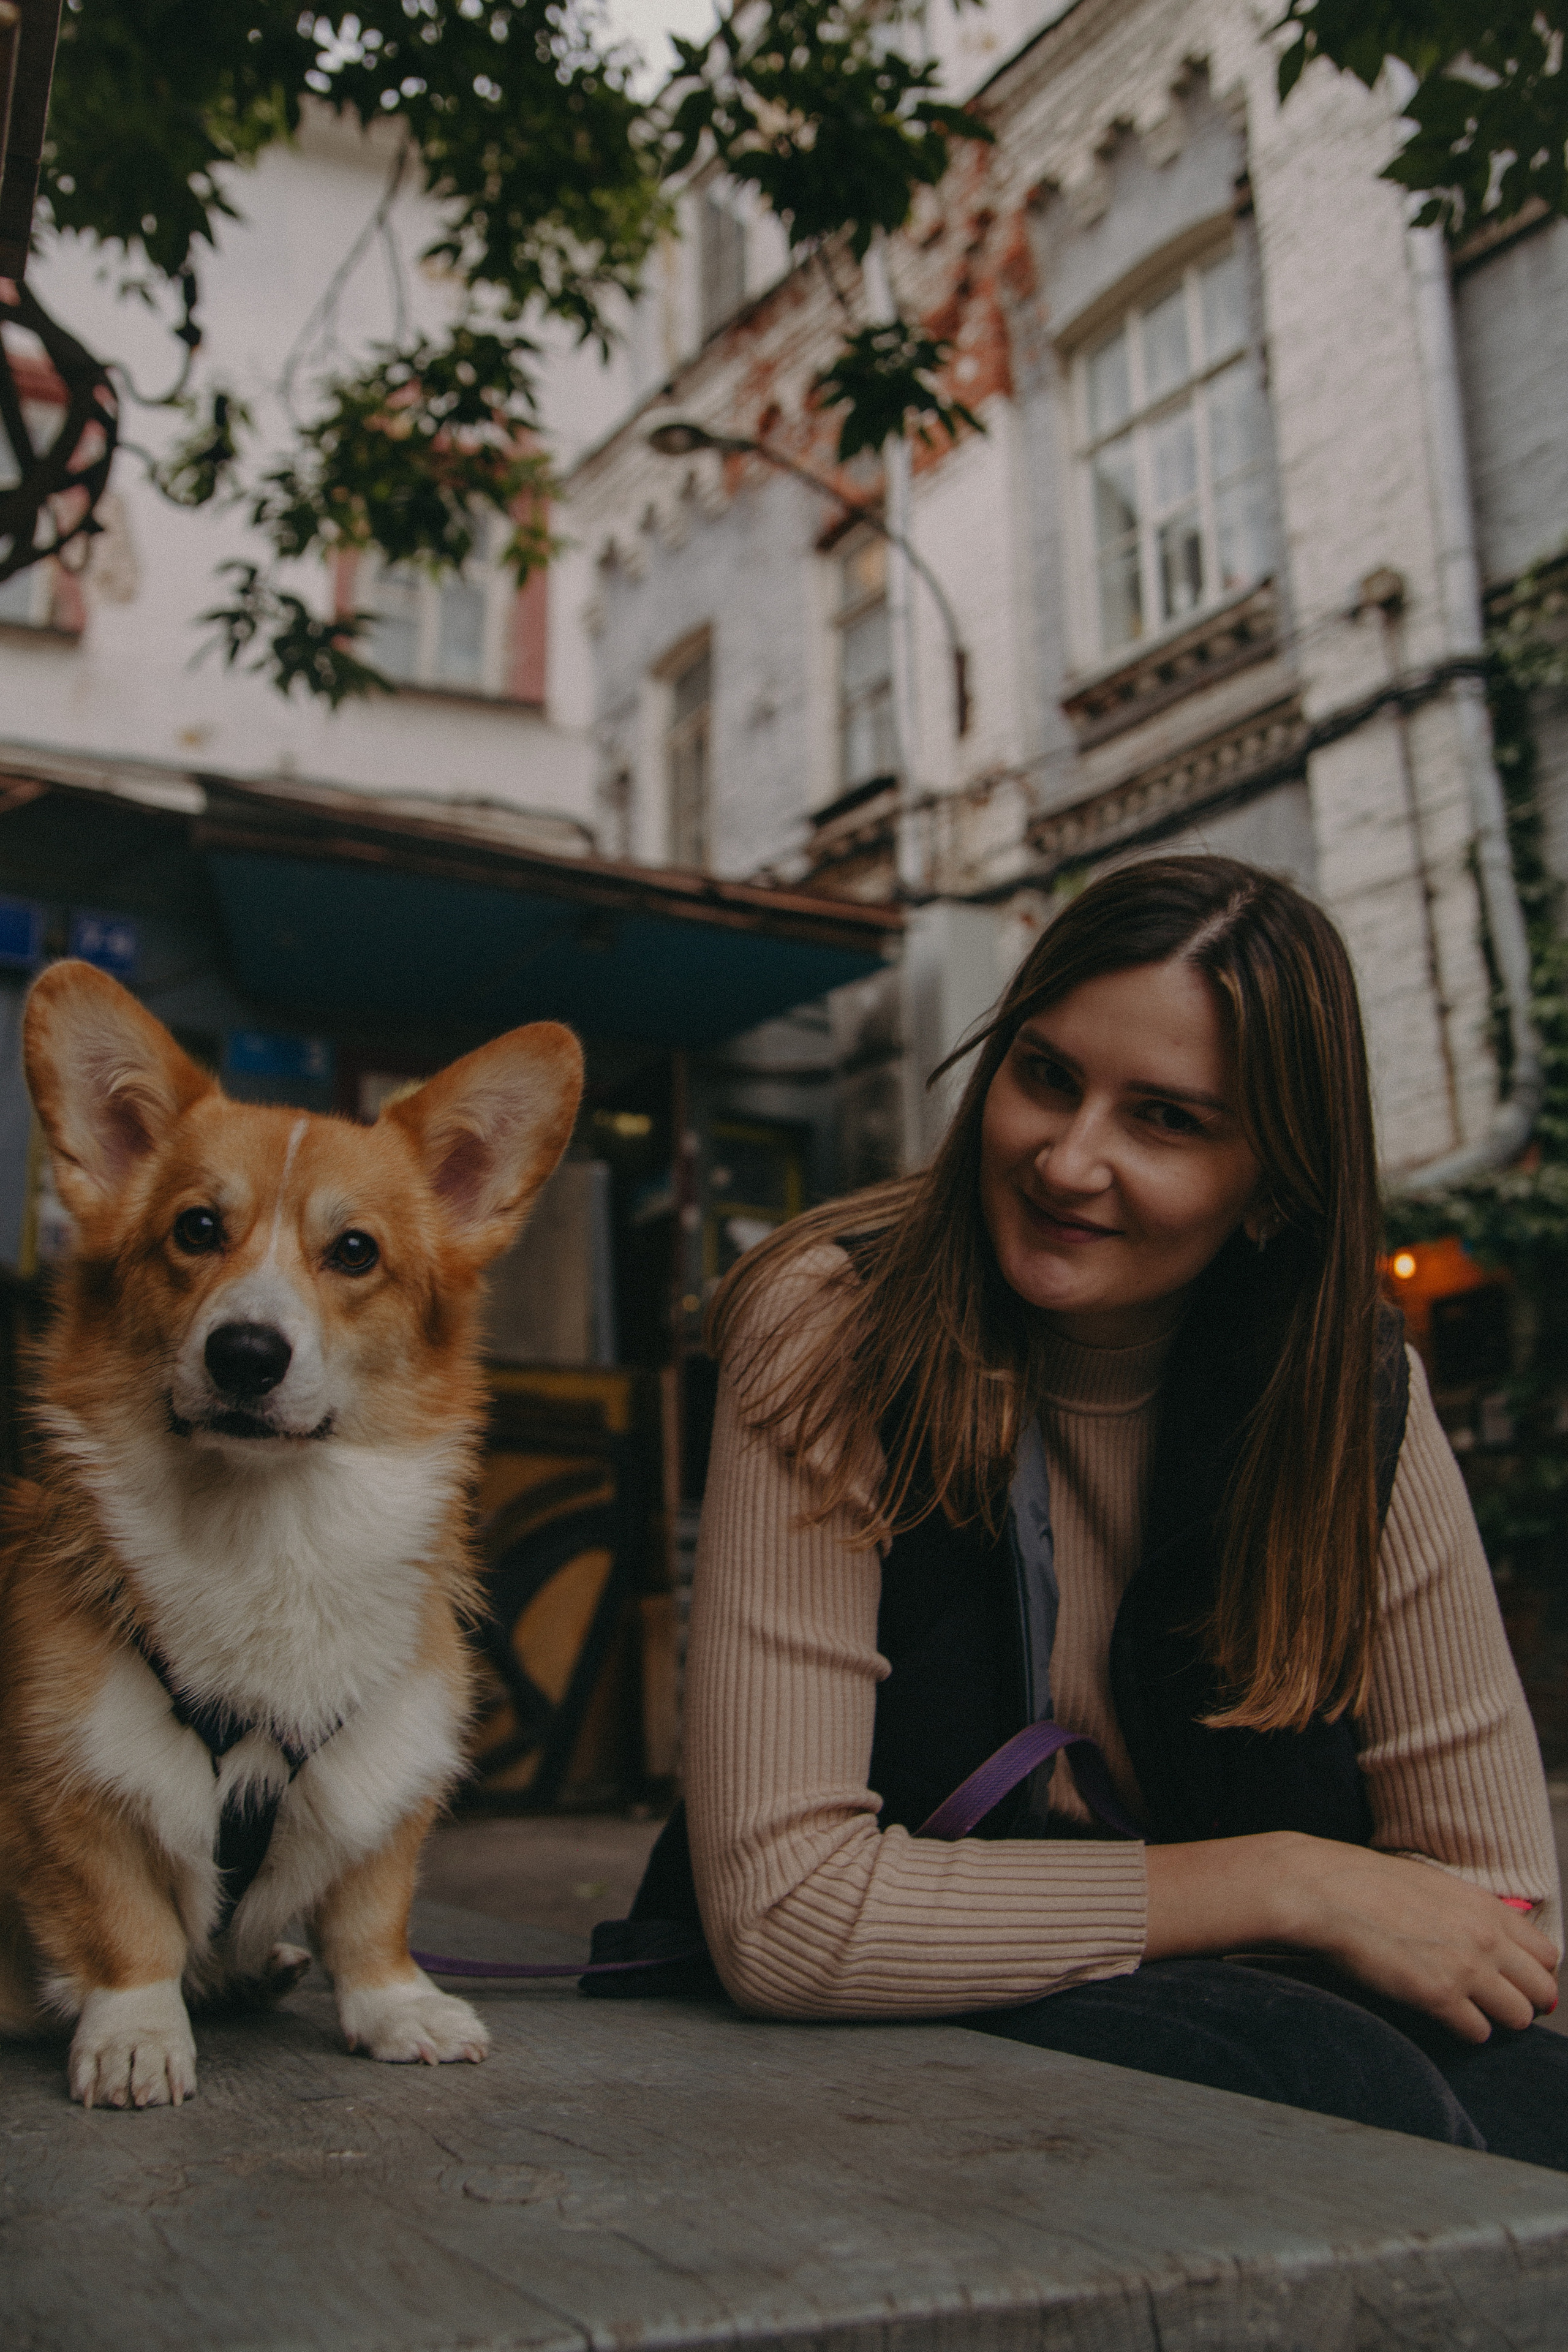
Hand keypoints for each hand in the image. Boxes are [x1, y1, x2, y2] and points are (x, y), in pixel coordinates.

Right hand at [1284, 1838, 1559, 2042]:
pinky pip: (1478, 2033)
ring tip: (1468, 2010)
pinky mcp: (1439, 1998)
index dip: (1532, 1971)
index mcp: (1485, 1906)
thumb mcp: (1431, 1884)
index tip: (1514, 1979)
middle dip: (1524, 1999)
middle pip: (1542, 1989)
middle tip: (1498, 2002)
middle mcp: (1486, 1938)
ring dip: (1496, 2018)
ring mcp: (1466, 1968)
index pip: (1546, 1953)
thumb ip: (1468, 1912)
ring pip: (1519, 2017)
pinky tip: (1441, 2015)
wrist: (1325, 1890)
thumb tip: (1487, 1938)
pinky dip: (1464, 2030)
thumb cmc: (1367, 1882)